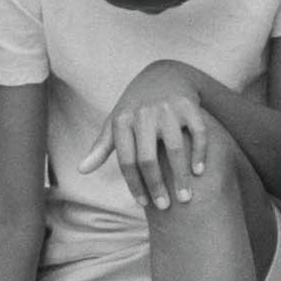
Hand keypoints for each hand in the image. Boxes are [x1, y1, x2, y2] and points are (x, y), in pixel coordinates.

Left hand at [76, 60, 207, 210]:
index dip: (135, 185)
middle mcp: (144, 114)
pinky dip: (199, 154)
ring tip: (185, 198)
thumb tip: (81, 170)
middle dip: (157, 186)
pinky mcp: (189, 105)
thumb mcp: (116, 122)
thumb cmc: (135, 108)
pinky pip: (198, 133)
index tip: (144, 203)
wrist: (163, 75)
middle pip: (148, 159)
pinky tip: (198, 172)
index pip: (126, 161)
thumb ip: (101, 147)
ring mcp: (168, 109)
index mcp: (122, 120)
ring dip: (181, 177)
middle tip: (165, 206)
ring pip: (175, 149)